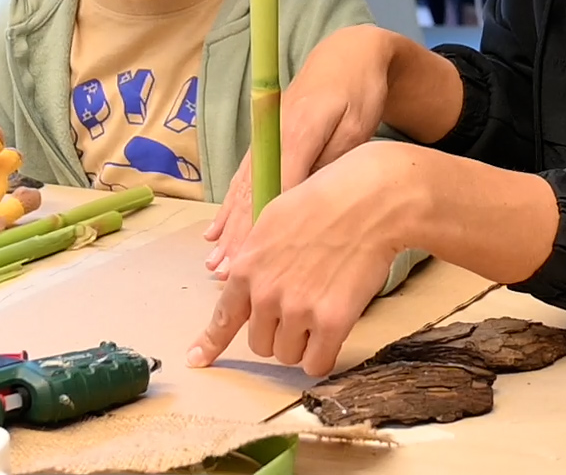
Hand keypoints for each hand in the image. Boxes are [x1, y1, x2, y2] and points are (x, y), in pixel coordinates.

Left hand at [188, 142, 413, 376]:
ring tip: (321, 310)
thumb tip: (244, 279)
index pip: (222, 318)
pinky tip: (332, 337)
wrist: (367, 200)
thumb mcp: (271, 220)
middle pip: (259, 343)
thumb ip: (254, 258)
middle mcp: (267, 294)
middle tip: (301, 307)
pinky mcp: (332, 323)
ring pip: (288, 356)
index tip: (198, 361)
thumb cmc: (323, 200)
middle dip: (277, 332)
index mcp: (247, 268)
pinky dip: (322, 357)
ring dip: (302, 344)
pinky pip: (317, 364)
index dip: (210, 344)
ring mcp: (299, 310)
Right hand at [204, 25, 398, 274]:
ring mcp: (263, 140)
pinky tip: (214, 233)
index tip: (254, 262)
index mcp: (295, 134)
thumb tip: (309, 205)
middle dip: (238, 238)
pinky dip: (228, 208)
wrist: (348, 55)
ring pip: (241, 191)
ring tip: (214, 264)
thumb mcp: (355, 128)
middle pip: (250, 195)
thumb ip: (331, 164)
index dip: (262, 227)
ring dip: (228, 229)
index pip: (274, 189)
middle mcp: (270, 138)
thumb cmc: (358, 92)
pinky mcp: (264, 142)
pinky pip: (241, 180)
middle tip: (225, 277)